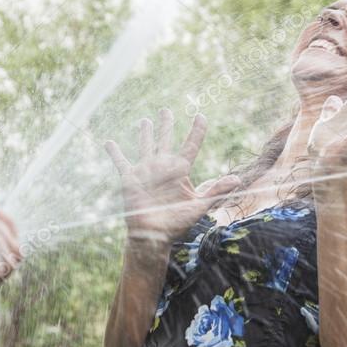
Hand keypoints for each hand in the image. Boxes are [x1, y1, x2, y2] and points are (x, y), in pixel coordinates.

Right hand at [105, 109, 240, 247]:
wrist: (153, 236)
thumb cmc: (177, 223)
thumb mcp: (198, 205)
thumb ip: (216, 191)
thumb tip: (238, 180)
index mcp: (180, 170)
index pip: (190, 145)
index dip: (196, 131)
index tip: (200, 116)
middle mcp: (163, 167)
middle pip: (165, 140)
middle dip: (166, 125)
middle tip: (166, 110)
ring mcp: (146, 171)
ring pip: (145, 146)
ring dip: (144, 133)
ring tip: (144, 120)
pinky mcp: (130, 178)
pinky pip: (121, 162)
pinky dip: (114, 152)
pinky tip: (108, 142)